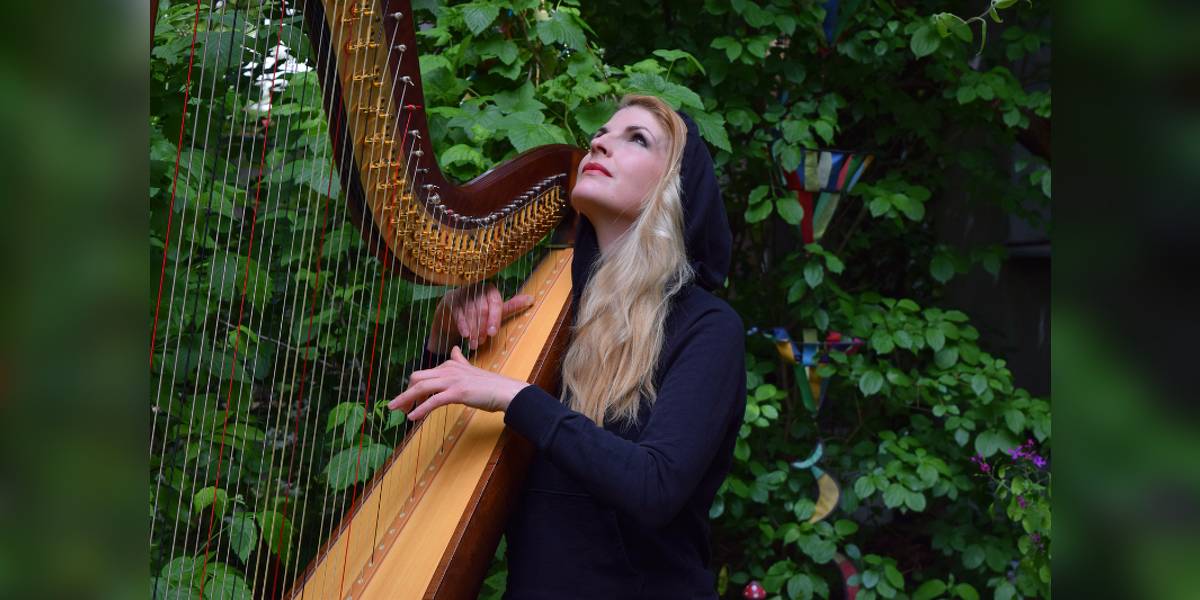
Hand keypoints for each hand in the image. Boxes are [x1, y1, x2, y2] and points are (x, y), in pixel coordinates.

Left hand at [388, 346, 528, 420]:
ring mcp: (452, 380)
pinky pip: (433, 401)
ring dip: (405, 399)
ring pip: (421, 388)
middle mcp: (449, 370)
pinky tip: (412, 417)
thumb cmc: (490, 384)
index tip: (407, 399)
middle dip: (404, 392)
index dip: (413, 387)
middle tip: (396, 406)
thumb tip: (454, 349)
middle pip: (417, 378)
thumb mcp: (471, 369)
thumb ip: (460, 360)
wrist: (505, 391)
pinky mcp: (457, 392)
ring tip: (396, 410)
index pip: (424, 374)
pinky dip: (420, 409)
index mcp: (450, 365)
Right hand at [427, 285, 533, 353]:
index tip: (492, 333)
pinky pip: (458, 313)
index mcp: (490, 289)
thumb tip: (532, 299)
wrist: (453, 310)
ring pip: (470, 313)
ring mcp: (463, 293)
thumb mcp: (496, 309)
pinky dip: (462, 325)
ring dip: (473, 330)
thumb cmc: (479, 310)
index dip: (494, 318)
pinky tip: (465, 335)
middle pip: (482, 309)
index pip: (495, 302)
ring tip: (474, 344)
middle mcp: (477, 288)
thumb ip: (511, 305)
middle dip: (482, 328)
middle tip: (482, 342)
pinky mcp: (451, 299)